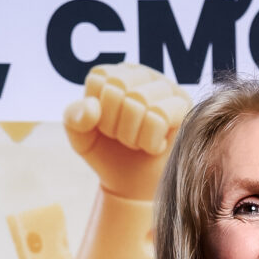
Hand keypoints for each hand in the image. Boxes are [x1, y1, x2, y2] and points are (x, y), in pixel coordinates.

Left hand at [64, 64, 190, 200]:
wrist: (132, 185)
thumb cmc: (109, 154)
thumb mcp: (81, 138)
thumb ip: (74, 117)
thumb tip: (92, 107)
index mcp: (114, 73)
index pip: (99, 80)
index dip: (97, 113)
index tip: (105, 128)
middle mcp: (142, 74)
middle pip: (118, 90)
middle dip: (115, 126)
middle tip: (123, 138)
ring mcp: (166, 87)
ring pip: (139, 103)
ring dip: (132, 135)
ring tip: (138, 142)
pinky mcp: (184, 106)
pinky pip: (159, 117)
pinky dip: (150, 141)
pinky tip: (153, 146)